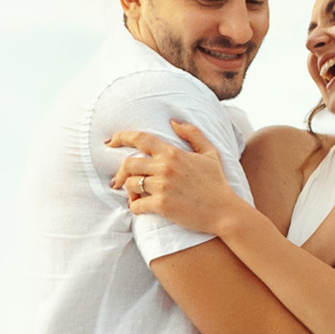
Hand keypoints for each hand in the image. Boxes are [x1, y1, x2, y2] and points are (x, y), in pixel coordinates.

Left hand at [108, 115, 240, 237]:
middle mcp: (165, 168)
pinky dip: (134, 207)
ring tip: (135, 196)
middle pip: (128, 164)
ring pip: (130, 185)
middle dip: (120, 173)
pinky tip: (140, 208)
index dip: (121, 137)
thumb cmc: (216, 183)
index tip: (109, 142)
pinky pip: (135, 205)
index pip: (140, 139)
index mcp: (173, 153)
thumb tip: (173, 122)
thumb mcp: (210, 153)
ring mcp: (162, 187)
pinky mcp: (162, 206)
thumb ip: (192, 134)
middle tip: (118, 181)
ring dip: (129, 191)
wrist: (224, 211)